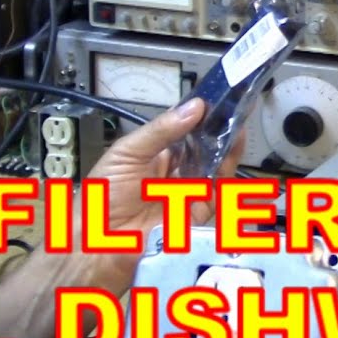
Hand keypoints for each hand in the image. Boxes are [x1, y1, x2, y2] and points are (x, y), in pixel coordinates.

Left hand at [87, 99, 244, 273]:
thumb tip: (194, 107)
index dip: (199, 115)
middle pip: (203, 147)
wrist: (99, 241)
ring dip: (227, 142)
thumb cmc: (104, 196)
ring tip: (238, 117)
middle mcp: (173, 173)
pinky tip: (233, 144)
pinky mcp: (197, 212)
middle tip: (233, 103)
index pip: (183, 130)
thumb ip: (161, 130)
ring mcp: (186, 192)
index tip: (215, 95)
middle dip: (218, 127)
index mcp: (154, 155)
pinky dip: (228, 166)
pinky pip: (217, 188)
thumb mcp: (128, 152)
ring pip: (215, 164)